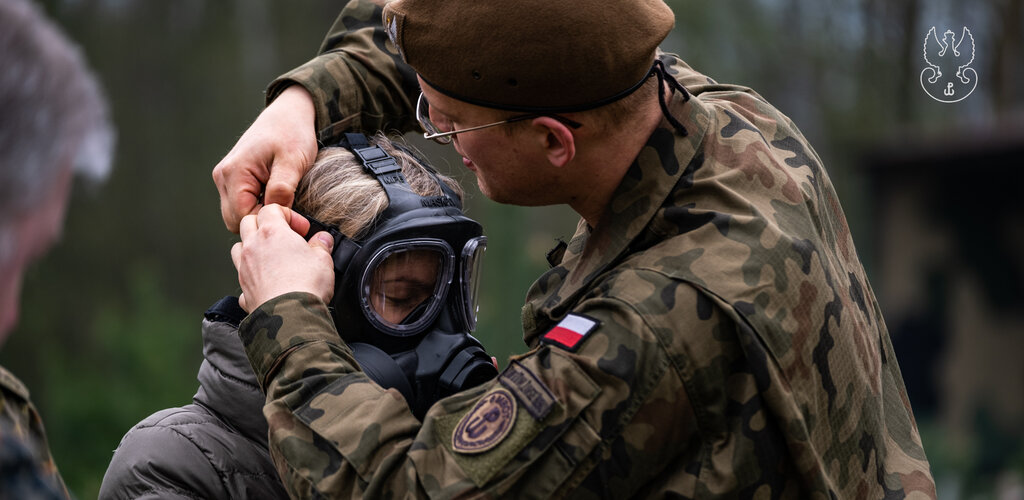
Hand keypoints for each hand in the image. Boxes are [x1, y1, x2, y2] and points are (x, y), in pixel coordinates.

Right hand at [213, 85, 317, 232]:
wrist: (287, 114)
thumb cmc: (291, 133)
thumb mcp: (293, 162)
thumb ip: (282, 189)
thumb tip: (275, 216)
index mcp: (234, 172)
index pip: (243, 217)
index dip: (268, 223)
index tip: (295, 221)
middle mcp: (223, 176)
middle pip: (235, 220)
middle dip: (262, 222)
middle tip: (292, 216)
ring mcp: (225, 178)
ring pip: (237, 214)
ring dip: (259, 215)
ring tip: (285, 204)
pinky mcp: (232, 179)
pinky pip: (240, 204)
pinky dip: (256, 207)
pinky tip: (276, 199)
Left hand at [231, 204, 334, 311]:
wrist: (290, 317)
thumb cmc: (305, 285)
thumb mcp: (323, 259)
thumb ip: (321, 246)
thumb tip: (323, 240)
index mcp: (272, 232)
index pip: (271, 209)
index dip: (288, 214)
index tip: (302, 229)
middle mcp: (253, 247)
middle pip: (249, 222)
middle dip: (265, 224)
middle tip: (285, 237)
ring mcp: (244, 268)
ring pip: (239, 247)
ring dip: (252, 247)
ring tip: (271, 256)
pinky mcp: (243, 289)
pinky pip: (243, 276)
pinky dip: (252, 275)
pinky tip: (266, 282)